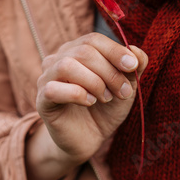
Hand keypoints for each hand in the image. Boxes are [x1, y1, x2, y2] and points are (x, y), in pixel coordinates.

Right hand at [36, 32, 147, 166]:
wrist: (89, 139)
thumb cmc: (105, 108)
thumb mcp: (126, 86)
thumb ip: (135, 67)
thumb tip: (136, 50)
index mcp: (77, 51)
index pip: (93, 40)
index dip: (115, 51)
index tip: (133, 67)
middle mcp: (58, 60)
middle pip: (83, 52)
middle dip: (109, 72)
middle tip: (123, 92)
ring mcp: (46, 79)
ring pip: (67, 65)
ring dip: (94, 82)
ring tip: (106, 98)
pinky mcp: (42, 100)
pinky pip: (54, 89)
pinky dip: (77, 94)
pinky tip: (89, 103)